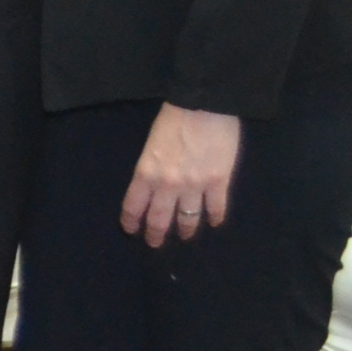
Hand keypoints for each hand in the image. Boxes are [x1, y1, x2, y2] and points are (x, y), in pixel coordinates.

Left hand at [122, 103, 242, 246]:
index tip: (132, 230)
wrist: (204, 106)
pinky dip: (215, 217)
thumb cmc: (173, 119)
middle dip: (155, 234)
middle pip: (159, 219)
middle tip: (155, 243)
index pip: (134, 206)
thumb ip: (151, 168)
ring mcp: (195, 186)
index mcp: (146, 173)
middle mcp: (168, 185)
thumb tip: (152, 183)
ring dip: (185, 230)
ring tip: (185, 236)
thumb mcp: (151, 145)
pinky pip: (216, 207)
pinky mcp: (219, 182)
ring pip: (188, 218)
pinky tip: (214, 222)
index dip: (132, 222)